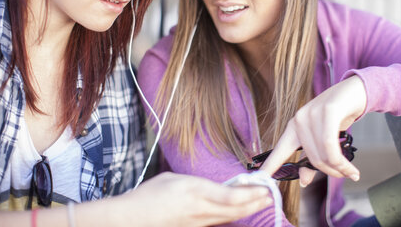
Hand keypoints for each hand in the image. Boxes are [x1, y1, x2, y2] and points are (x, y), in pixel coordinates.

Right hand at [119, 172, 271, 226]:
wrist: (130, 219)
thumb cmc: (148, 195)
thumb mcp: (173, 179)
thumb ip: (197, 183)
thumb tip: (215, 187)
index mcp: (194, 191)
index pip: (231, 196)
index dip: (251, 193)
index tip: (263, 187)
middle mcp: (199, 209)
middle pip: (236, 210)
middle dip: (256, 203)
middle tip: (270, 195)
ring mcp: (197, 222)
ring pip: (230, 218)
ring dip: (247, 210)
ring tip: (261, 202)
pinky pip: (218, 223)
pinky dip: (233, 216)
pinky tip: (240, 212)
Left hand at [260, 75, 366, 183]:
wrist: (356, 91)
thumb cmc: (339, 115)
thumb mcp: (323, 138)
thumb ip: (312, 158)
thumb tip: (303, 181)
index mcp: (294, 126)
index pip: (279, 150)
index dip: (269, 165)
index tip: (260, 179)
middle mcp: (300, 119)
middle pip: (311, 158)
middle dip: (329, 172)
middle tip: (344, 175)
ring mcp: (312, 113)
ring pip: (322, 154)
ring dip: (339, 168)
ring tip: (350, 172)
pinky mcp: (328, 110)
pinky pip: (330, 144)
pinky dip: (342, 162)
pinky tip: (352, 170)